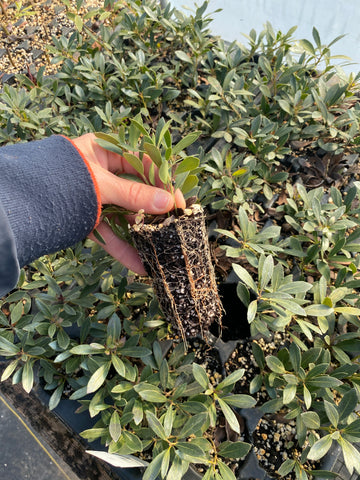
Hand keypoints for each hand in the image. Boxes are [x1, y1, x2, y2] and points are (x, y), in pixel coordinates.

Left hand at [71, 133, 185, 273]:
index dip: (163, 181)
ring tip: (162, 249)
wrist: (19, 203)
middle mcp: (103, 173)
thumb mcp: (101, 184)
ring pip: (126, 215)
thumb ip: (134, 194)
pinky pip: (110, 233)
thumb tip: (167, 204)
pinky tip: (140, 266)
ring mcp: (97, 199)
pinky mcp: (89, 220)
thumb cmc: (60, 179)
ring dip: (143, 233)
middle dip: (155, 211)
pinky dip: (123, 249)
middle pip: (138, 192)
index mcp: (105, 151)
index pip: (144, 162)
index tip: (178, 200)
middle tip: (175, 225)